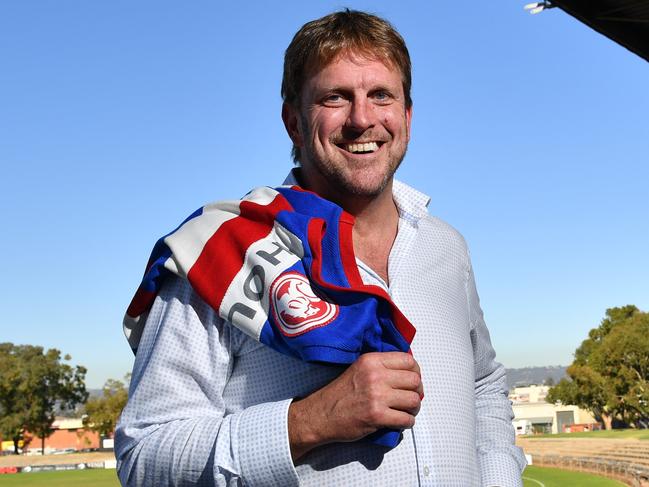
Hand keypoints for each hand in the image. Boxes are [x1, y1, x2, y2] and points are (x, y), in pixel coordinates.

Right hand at [288, 351, 422, 459]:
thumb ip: (381, 367)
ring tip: (406, 411)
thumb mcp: (359, 369)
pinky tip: (399, 421)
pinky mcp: (377, 416)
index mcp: (371, 360)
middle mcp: (375, 375)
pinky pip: (406, 419)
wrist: (321, 414)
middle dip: (417, 391)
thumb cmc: (340, 393)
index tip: (412, 380)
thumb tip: (409, 372)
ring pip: (414, 400)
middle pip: (414, 380)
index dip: (415, 371)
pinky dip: (407, 422)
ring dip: (414, 408)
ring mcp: (377, 396)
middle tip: (410, 398)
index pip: (408, 360)